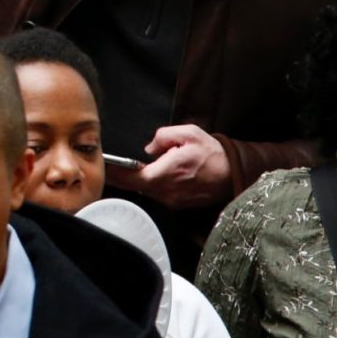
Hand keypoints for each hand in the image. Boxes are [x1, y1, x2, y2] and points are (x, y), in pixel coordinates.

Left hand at [109, 123, 231, 209]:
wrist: (235, 173)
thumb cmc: (212, 153)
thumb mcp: (188, 133)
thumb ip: (163, 137)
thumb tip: (148, 149)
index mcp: (165, 174)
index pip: (130, 177)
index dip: (113, 171)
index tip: (101, 164)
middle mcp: (166, 192)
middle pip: (133, 186)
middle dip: (118, 176)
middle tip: (105, 165)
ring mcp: (172, 200)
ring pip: (144, 190)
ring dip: (134, 180)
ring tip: (122, 168)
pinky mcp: (178, 204)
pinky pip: (156, 194)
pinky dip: (148, 185)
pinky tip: (145, 174)